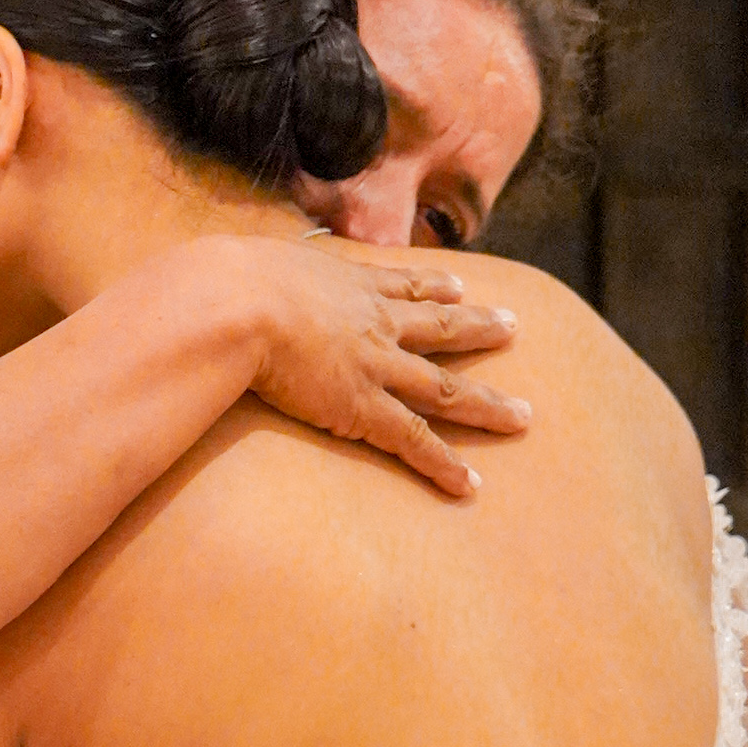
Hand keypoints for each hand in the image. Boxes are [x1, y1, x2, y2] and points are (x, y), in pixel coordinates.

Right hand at [192, 234, 527, 498]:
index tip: (458, 287)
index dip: (433, 287)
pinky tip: (469, 484)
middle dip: (481, 328)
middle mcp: (374, 323)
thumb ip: (255, 271)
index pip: (400, 285)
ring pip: (445, 388)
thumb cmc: (231, 282)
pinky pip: (414, 440)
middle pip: (441, 328)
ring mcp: (376, 366)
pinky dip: (444, 464)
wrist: (238, 304)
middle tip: (514, 327)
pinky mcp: (363, 408)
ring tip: (524, 417)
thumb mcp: (254, 262)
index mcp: (347, 285)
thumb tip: (224, 272)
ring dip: (487, 405)